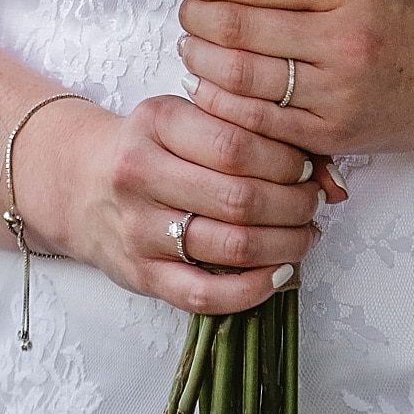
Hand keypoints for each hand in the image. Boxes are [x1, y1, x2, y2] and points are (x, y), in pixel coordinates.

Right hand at [13, 87, 329, 316]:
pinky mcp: (139, 276)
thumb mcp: (192, 118)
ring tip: (304, 235)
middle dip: (292, 205)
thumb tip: (333, 179)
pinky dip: (251, 290)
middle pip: (238, 197)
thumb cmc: (154, 145)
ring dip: (283, 245)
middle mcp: (140, 173)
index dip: (285, 160)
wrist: (80, 182)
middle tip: (313, 204)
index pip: (236, 143)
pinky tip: (279, 275)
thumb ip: (258, 134)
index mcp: (157, 121)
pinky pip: (203, 295)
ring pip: (228, 246)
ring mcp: (137, 229)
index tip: (307, 167)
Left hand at [178, 0, 413, 158]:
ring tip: (194, 44)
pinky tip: (215, 85)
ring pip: (238, 77)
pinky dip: (224, 102)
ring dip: (201, 59)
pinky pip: (257, 121)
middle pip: (237, 29)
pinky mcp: (331, 135)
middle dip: (197, 16)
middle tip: (188, 9)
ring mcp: (335, 95)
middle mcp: (341, 43)